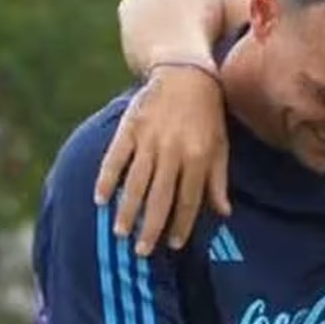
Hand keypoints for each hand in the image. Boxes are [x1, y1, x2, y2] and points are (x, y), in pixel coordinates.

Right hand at [93, 65, 230, 254]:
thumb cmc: (207, 113)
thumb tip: (223, 214)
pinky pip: (115, 159)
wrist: (185, 73)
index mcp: (198, 157)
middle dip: (150, 227)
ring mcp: (149, 140)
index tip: (173, 245)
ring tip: (120, 232)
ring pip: (136, 183)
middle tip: (142, 251)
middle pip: (160, 198)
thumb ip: (219, 180)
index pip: (189, 200)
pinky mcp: (130, 128)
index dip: (181, 225)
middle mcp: (173, 152)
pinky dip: (106, 179)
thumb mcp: (221, 145)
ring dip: (127, 210)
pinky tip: (100, 199)